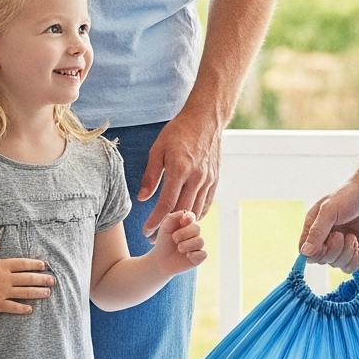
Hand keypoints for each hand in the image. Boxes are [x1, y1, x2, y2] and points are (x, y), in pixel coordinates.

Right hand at [0, 237, 54, 314]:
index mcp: (1, 265)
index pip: (22, 264)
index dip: (34, 264)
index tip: (44, 265)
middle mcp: (5, 278)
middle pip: (28, 278)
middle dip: (42, 279)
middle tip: (53, 281)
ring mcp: (2, 292)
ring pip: (24, 292)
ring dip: (37, 293)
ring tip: (47, 293)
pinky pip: (12, 307)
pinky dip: (22, 308)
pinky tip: (30, 309)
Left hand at [136, 106, 222, 234]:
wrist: (206, 120)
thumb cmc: (178, 132)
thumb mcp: (158, 149)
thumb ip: (151, 175)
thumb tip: (142, 198)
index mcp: (180, 169)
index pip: (166, 203)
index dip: (155, 221)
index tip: (146, 231)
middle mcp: (196, 177)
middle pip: (182, 212)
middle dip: (167, 229)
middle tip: (153, 239)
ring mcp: (208, 180)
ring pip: (196, 211)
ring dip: (182, 225)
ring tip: (169, 233)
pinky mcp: (215, 180)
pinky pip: (206, 204)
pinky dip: (196, 215)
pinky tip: (186, 219)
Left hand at [149, 210, 206, 275]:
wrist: (161, 260)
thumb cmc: (164, 242)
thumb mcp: (164, 228)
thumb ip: (172, 218)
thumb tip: (183, 212)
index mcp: (188, 223)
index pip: (192, 216)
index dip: (188, 218)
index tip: (181, 222)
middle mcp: (196, 232)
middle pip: (197, 228)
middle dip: (183, 234)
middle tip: (174, 239)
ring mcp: (200, 244)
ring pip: (200, 241)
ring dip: (186, 245)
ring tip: (179, 249)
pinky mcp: (201, 256)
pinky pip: (203, 254)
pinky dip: (193, 255)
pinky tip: (187, 256)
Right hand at [297, 176, 358, 273]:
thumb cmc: (347, 196)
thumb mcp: (329, 211)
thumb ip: (317, 232)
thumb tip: (305, 253)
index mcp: (313, 228)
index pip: (306, 252)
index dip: (314, 254)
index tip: (324, 245)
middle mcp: (324, 238)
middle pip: (321, 260)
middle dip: (333, 251)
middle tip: (341, 235)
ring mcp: (340, 245)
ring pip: (336, 264)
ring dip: (346, 253)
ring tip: (352, 237)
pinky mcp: (354, 249)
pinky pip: (350, 267)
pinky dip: (355, 260)